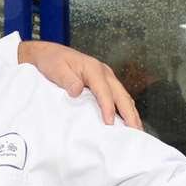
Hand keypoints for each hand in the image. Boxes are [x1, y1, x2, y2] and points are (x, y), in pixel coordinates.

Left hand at [18, 40, 141, 127]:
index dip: (108, 107)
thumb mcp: (56, 68)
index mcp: (93, 68)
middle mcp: (104, 72)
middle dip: (129, 113)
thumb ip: (67, 80)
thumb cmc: (52, 61)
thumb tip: (77, 91)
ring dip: (131, 113)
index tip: (109, 123)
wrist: (49, 54)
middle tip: (135, 132)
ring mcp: (106, 78)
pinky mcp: (104, 83)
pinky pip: (118, 97)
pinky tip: (127, 122)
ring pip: (123, 96)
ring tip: (137, 131)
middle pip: (121, 94)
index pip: (104, 90)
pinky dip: (125, 109)